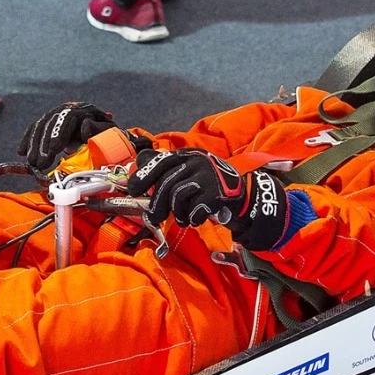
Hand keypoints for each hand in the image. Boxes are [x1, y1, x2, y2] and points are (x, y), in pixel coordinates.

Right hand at [18, 102, 116, 174]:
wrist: (106, 133)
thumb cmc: (108, 136)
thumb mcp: (108, 133)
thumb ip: (98, 129)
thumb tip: (84, 126)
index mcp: (83, 110)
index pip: (66, 119)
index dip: (57, 135)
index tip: (52, 152)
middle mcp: (67, 108)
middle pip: (50, 123)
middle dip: (43, 144)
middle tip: (39, 163)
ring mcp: (57, 114)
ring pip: (40, 126)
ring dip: (33, 145)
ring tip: (32, 162)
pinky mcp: (49, 122)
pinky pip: (35, 129)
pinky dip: (27, 141)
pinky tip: (21, 153)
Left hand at [126, 148, 288, 249]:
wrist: (240, 194)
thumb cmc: (207, 184)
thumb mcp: (188, 170)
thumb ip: (165, 167)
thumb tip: (139, 159)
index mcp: (187, 155)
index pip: (160, 162)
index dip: (144, 176)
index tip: (134, 189)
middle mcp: (197, 162)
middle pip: (167, 184)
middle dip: (157, 204)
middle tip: (153, 217)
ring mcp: (207, 177)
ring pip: (178, 198)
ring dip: (178, 213)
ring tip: (183, 218)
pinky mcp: (216, 194)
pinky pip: (193, 210)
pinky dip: (192, 218)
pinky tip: (196, 218)